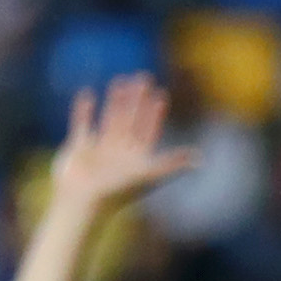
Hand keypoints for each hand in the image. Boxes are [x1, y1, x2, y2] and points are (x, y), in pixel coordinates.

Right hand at [53, 75, 197, 215]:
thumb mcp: (148, 174)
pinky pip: (82, 124)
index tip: (161, 95)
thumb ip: (172, 164)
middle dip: (137, 100)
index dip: (154, 114)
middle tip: (143, 78)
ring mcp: (99, 149)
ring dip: (115, 101)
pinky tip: (88, 94)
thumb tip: (200, 159)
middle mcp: (119, 151)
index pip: (148, 130)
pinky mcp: (79, 147)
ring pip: (110, 118)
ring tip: (120, 80)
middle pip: (130, 120)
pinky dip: (84, 111)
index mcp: (136, 157)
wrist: (84, 202)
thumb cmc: (117, 191)